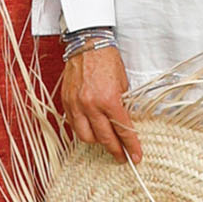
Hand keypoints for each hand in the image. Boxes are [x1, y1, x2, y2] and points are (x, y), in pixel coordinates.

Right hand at [61, 44, 140, 163]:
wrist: (88, 44)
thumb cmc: (108, 60)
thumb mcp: (123, 83)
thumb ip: (122, 106)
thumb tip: (125, 125)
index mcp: (109, 99)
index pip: (122, 130)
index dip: (131, 146)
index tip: (136, 157)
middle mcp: (90, 105)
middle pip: (104, 138)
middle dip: (115, 150)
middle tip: (122, 157)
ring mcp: (76, 104)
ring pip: (85, 136)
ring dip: (96, 141)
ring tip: (105, 140)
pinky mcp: (66, 101)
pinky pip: (73, 124)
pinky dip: (83, 129)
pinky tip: (91, 128)